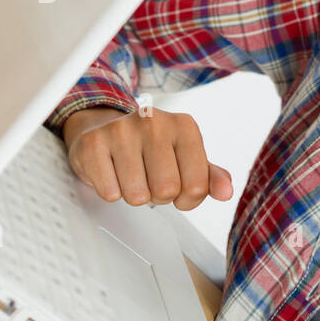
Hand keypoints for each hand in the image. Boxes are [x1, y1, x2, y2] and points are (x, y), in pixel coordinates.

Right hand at [60, 106, 234, 209]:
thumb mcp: (187, 159)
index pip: (197, 186)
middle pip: (166, 191)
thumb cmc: (151, 148)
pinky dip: (111, 191)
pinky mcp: (93, 143)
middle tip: (149, 178)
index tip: (178, 186)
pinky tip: (112, 172)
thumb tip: (226, 192)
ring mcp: (122, 130)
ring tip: (131, 174)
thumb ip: (210, 177)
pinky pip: (110, 193)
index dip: (186, 198)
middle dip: (158, 196)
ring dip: (134, 195)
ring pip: (137, 196)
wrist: (105, 129)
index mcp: (185, 126)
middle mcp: (154, 122)